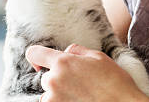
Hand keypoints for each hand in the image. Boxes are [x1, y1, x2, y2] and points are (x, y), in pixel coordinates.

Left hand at [25, 43, 148, 101]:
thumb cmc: (114, 82)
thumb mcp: (98, 57)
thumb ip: (77, 51)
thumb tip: (67, 52)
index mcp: (63, 62)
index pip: (34, 53)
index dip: (37, 56)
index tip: (41, 63)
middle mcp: (54, 81)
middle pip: (45, 77)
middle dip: (58, 79)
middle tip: (78, 83)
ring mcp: (53, 99)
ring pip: (49, 94)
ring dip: (59, 94)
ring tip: (81, 94)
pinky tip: (79, 100)